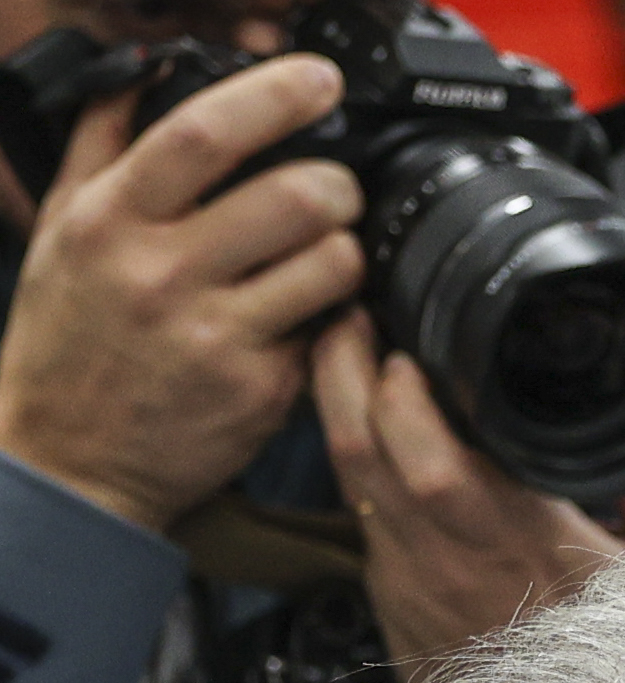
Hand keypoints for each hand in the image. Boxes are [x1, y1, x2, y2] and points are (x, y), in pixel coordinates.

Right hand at [0, 55, 362, 533]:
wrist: (70, 458)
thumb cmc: (70, 339)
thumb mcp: (65, 231)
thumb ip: (104, 144)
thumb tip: (147, 70)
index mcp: (110, 222)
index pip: (202, 135)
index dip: (272, 98)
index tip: (317, 81)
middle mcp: (161, 275)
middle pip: (295, 198)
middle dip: (338, 183)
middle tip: (337, 188)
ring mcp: (216, 337)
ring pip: (331, 264)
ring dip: (348, 249)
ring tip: (327, 252)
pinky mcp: (261, 391)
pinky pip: (330, 332)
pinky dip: (337, 316)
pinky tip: (312, 316)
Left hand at [311, 311, 624, 682]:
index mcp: (530, 544)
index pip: (434, 458)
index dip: (404, 393)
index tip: (410, 345)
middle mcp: (457, 561)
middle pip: (365, 450)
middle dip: (346, 369)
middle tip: (354, 316)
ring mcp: (414, 582)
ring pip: (348, 476)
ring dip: (335, 401)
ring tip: (345, 345)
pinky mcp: (393, 597)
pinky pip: (360, 510)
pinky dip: (356, 454)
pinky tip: (367, 416)